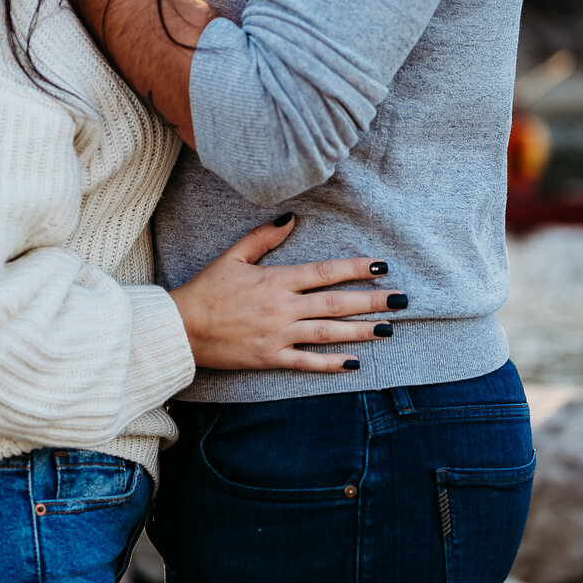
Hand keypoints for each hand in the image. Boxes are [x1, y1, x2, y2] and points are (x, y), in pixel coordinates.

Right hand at [169, 216, 398, 372]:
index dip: (355, 269)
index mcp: (276, 280)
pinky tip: (353, 362)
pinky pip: (306, 362)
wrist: (182, 327)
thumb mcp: (233, 257)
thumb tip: (290, 219)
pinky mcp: (270, 358)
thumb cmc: (206, 290)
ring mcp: (279, 335)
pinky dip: (330, 363)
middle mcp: (283, 307)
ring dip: (360, 331)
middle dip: (371, 301)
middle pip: (336, 303)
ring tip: (388, 329)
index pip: (325, 272)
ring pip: (328, 332)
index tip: (381, 267)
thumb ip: (263, 238)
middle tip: (401, 300)